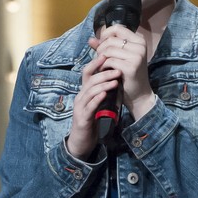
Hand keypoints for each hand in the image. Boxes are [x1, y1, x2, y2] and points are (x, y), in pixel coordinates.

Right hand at [64, 44, 121, 159]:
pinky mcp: (82, 118)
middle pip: (89, 80)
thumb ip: (104, 92)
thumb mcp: (98, 104)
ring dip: (103, 84)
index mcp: (84, 92)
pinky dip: (97, 99)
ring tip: (115, 81)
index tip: (107, 55)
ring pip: (89, 91)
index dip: (95, 63)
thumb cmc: (92, 122)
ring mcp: (80, 107)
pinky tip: (105, 94)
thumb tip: (116, 79)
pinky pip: (89, 106)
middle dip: (103, 73)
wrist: (82, 142)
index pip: (87, 72)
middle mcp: (80, 97)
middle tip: (117, 70)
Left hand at [92, 26, 156, 119]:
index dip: (105, 35)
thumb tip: (91, 39)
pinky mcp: (131, 67)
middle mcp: (140, 46)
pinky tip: (104, 71)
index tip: (100, 46)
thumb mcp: (118, 58)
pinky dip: (103, 66)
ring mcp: (137, 56)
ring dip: (101, 58)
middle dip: (101, 49)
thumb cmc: (127, 75)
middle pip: (111, 40)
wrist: (138, 94)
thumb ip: (105, 47)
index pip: (117, 28)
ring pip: (109, 50)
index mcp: (139, 40)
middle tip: (100, 59)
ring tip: (101, 66)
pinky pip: (110, 61)